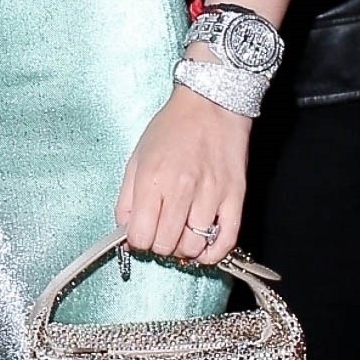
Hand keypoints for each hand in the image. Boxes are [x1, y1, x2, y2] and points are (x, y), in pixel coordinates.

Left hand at [115, 86, 250, 266]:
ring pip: (194, 247)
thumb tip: (125, 235)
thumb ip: (126, 199)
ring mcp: (211, 195)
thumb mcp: (137, 157)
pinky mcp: (235, 197)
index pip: (140, 235)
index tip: (141, 233)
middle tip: (161, 232)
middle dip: (159, 245)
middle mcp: (181, 189)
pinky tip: (203, 248)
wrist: (211, 104)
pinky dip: (213, 254)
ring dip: (184, 249)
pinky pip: (225, 241)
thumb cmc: (172, 128)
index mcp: (152, 178)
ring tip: (181, 234)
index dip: (138, 240)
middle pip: (166, 245)